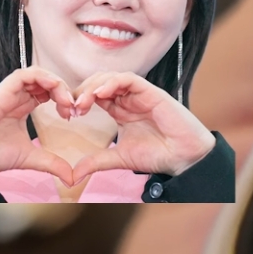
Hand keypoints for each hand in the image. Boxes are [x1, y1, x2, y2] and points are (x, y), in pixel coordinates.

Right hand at [0, 66, 77, 188]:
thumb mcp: (30, 158)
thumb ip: (52, 163)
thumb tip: (72, 178)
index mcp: (21, 106)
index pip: (47, 91)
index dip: (64, 98)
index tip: (72, 115)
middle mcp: (15, 97)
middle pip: (45, 81)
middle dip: (65, 91)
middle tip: (73, 109)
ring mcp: (7, 93)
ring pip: (37, 74)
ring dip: (57, 84)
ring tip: (66, 101)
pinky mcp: (0, 92)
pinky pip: (23, 74)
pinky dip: (42, 77)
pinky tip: (54, 90)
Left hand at [64, 73, 217, 182]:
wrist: (183, 158)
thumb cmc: (158, 155)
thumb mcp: (119, 159)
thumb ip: (96, 162)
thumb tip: (72, 177)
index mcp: (121, 110)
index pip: (95, 95)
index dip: (79, 99)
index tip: (69, 114)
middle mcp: (130, 99)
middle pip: (100, 82)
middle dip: (82, 90)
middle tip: (72, 107)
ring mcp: (141, 95)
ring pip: (112, 77)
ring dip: (94, 86)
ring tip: (83, 101)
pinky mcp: (152, 93)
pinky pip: (129, 79)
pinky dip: (113, 83)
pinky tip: (100, 94)